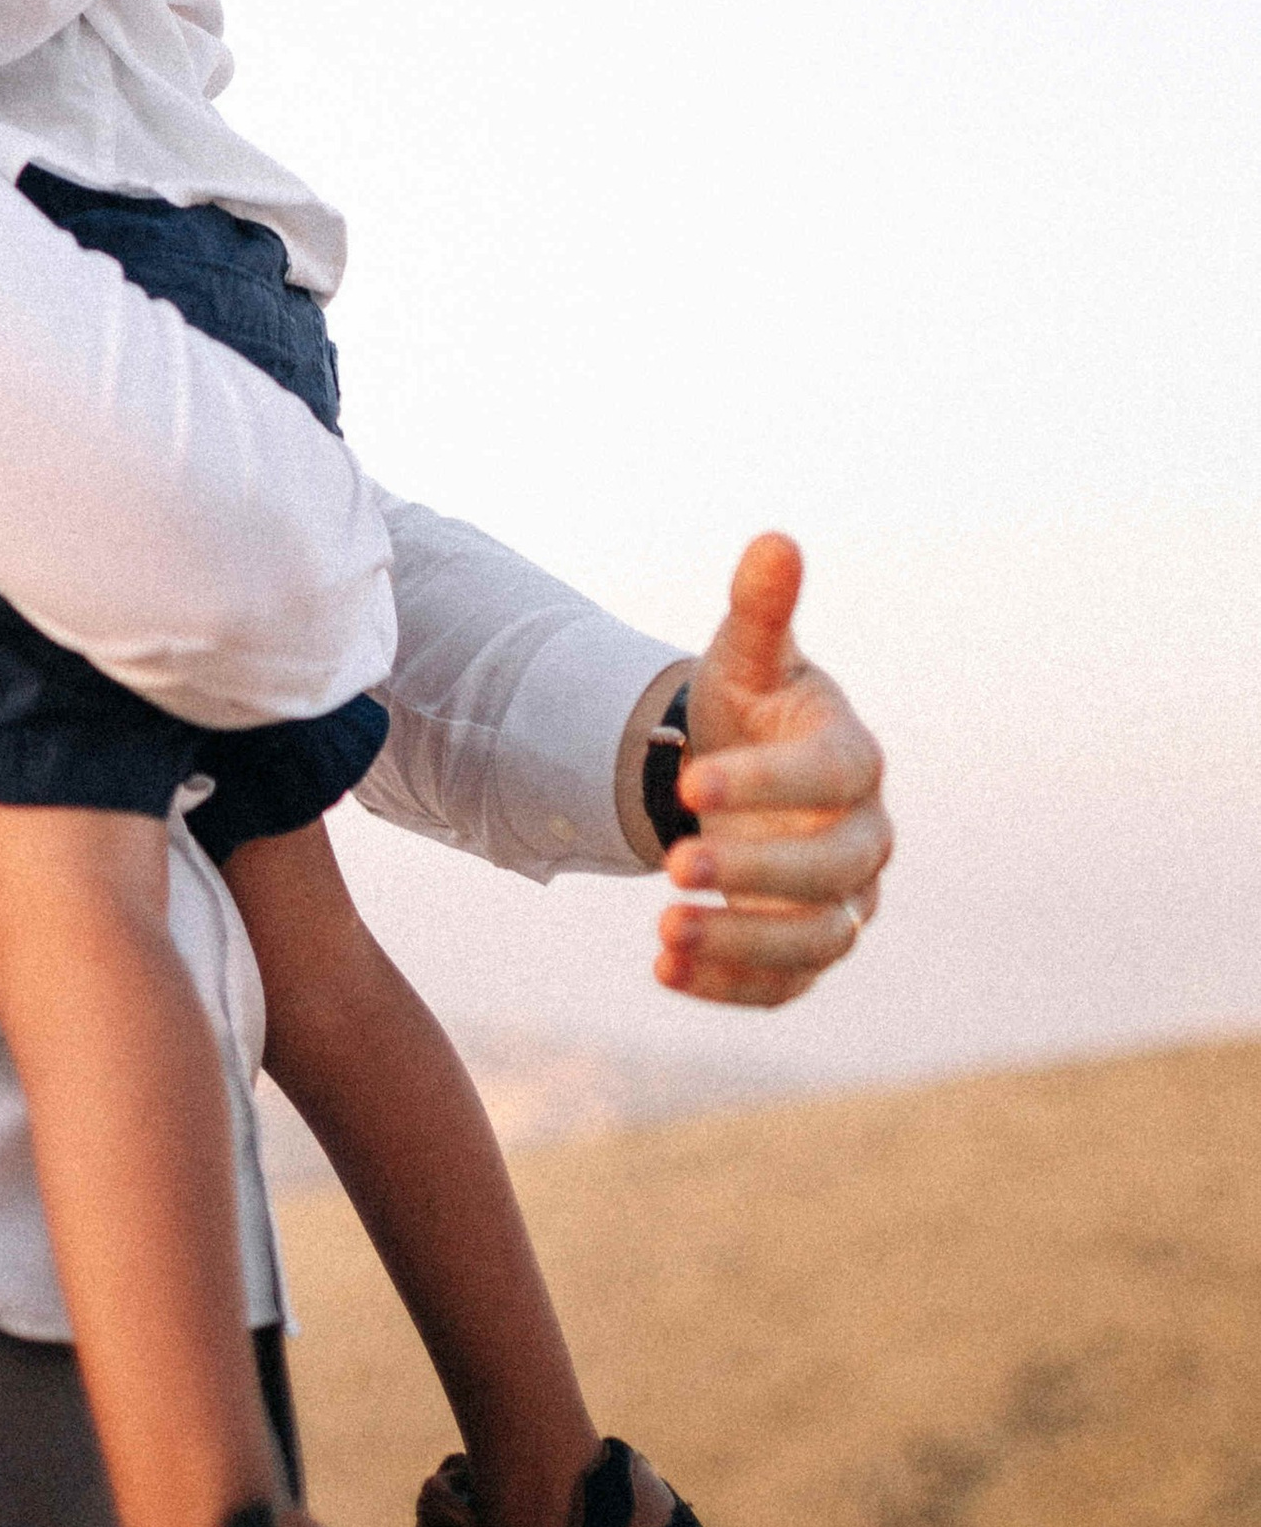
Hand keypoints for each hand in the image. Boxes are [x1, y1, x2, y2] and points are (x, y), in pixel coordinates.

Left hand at [656, 533, 890, 1007]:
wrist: (740, 769)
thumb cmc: (750, 706)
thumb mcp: (745, 655)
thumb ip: (759, 609)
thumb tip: (774, 539)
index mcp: (853, 758)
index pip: (831, 776)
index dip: (769, 783)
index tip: (692, 782)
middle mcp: (863, 837)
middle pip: (833, 872)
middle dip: (755, 873)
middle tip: (672, 864)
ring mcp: (842, 901)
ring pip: (818, 941)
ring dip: (743, 944)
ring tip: (663, 933)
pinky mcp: (808, 950)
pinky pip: (787, 984)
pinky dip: (731, 987)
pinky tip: (663, 971)